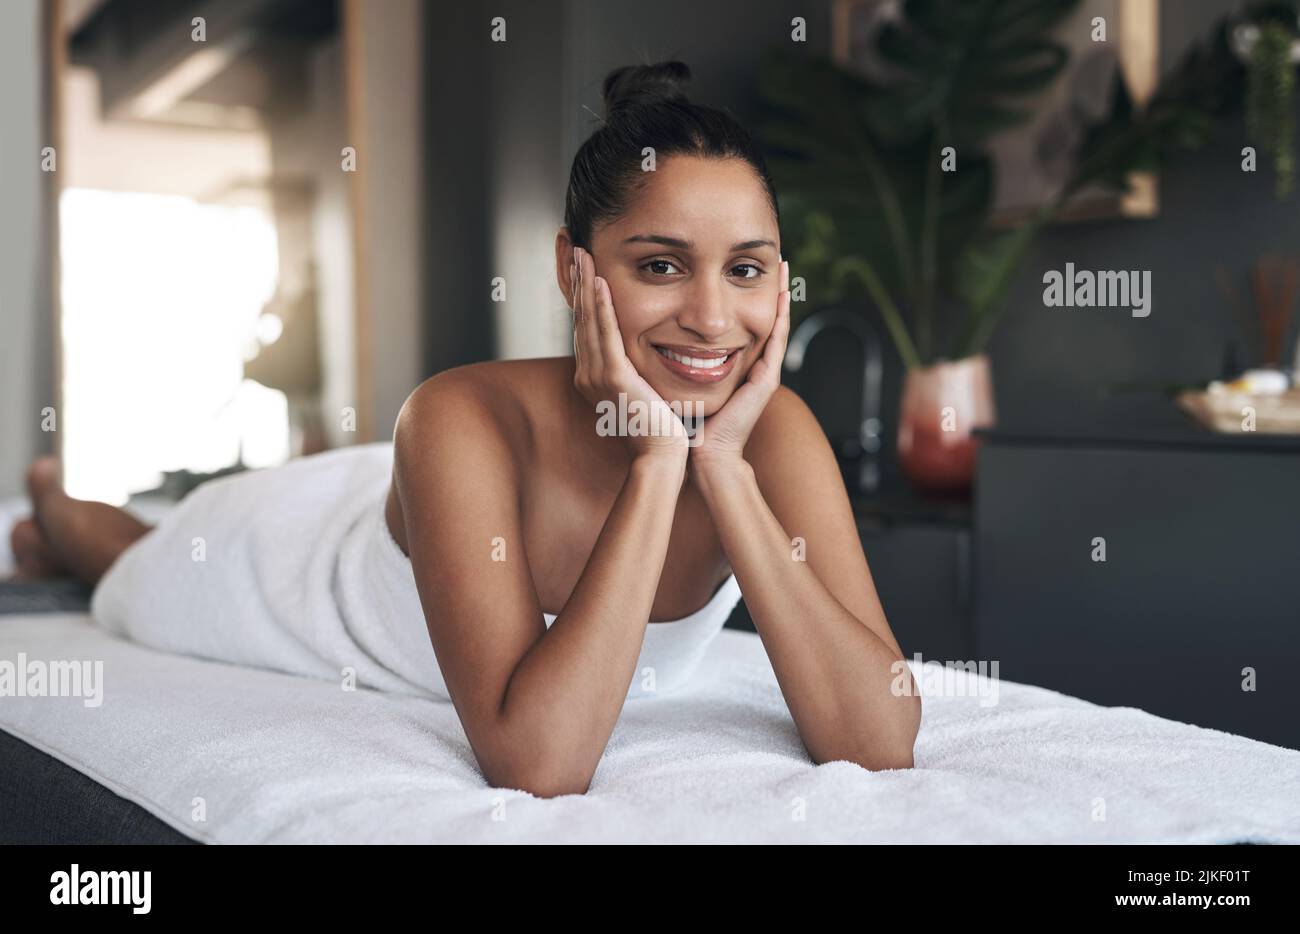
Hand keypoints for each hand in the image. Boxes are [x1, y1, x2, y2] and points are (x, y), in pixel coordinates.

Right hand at [570, 246, 688, 461]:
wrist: (662, 456)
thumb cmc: (660, 431)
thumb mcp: (643, 393)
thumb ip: (636, 372)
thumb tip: (639, 358)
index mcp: (593, 378)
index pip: (586, 328)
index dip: (583, 296)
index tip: (583, 269)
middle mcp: (587, 375)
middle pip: (581, 318)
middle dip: (578, 282)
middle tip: (575, 250)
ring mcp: (596, 376)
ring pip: (589, 320)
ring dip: (586, 284)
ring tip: (583, 254)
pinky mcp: (612, 377)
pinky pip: (605, 333)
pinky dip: (601, 306)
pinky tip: (599, 282)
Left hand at [689, 259, 789, 469]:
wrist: (705, 454)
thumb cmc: (689, 424)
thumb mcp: (680, 381)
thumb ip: (673, 360)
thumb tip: (649, 338)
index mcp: (733, 364)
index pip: (742, 321)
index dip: (743, 294)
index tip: (740, 267)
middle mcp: (753, 365)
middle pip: (762, 317)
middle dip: (767, 286)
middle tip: (772, 255)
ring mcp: (764, 372)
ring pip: (777, 323)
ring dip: (781, 293)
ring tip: (783, 264)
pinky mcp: (766, 380)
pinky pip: (777, 340)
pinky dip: (781, 316)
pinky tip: (783, 294)